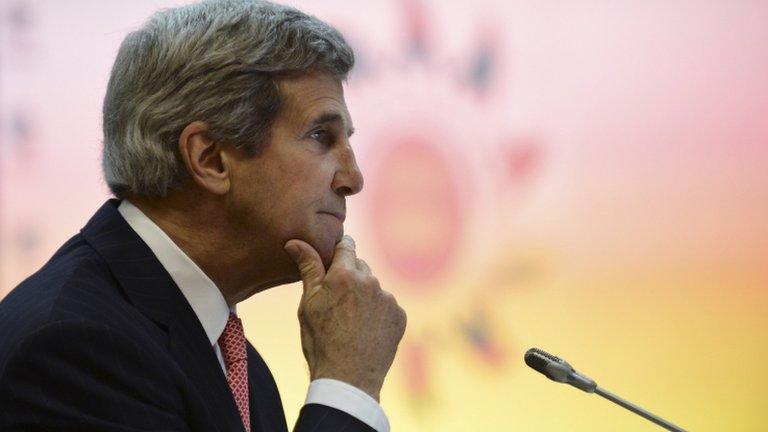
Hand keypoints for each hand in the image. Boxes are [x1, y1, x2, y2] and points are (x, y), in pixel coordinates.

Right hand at [284, 235, 405, 400]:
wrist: (348, 380)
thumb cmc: (321, 342)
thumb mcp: (308, 304)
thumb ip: (308, 268)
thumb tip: (295, 241)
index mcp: (344, 275)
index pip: (346, 245)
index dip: (338, 251)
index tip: (333, 260)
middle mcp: (370, 282)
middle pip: (360, 267)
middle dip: (350, 277)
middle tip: (337, 301)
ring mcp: (388, 299)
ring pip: (374, 288)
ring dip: (364, 296)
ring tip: (351, 321)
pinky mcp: (399, 316)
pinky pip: (387, 306)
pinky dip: (378, 313)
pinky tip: (366, 331)